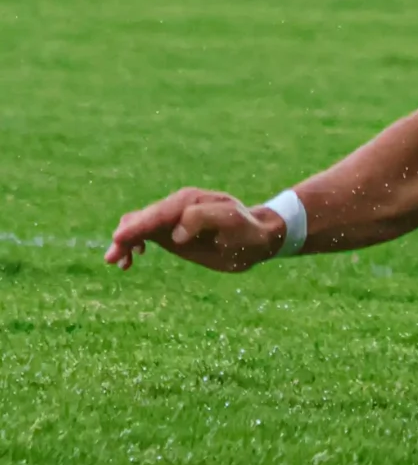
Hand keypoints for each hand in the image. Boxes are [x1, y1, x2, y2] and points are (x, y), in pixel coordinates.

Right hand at [105, 188, 287, 272]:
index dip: (136, 227)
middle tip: (114, 259)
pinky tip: (131, 260)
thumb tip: (175, 232)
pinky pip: (146, 235)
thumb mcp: (231, 221)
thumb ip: (203, 219)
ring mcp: (172, 220)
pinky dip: (133, 244)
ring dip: (125, 241)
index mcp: (188, 201)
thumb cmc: (246, 229)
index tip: (119, 240)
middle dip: (125, 236)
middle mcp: (176, 207)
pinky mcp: (172, 233)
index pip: (156, 214)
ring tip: (120, 263)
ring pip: (139, 226)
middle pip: (142, 218)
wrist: (257, 237)